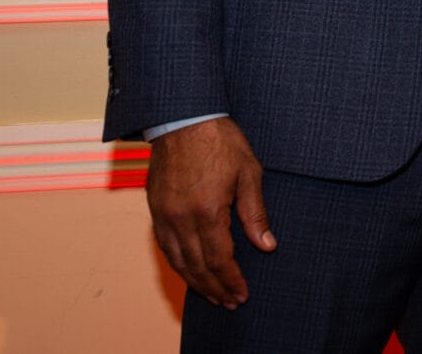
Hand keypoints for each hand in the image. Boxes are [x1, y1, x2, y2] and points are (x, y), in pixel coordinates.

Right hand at [145, 117, 275, 307]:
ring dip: (195, 281)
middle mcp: (181, 218)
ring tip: (212, 294)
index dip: (231, 280)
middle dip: (214, 288)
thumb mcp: (249, 172)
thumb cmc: (221, 141)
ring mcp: (164, 215)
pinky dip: (177, 264)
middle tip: (230, 302)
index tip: (242, 294)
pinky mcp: (155, 208)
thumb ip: (255, 213)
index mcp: (207, 210)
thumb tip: (267, 245)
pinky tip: (189, 270)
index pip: (219, 259)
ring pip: (177, 260)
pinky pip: (164, 246)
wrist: (183, 118)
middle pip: (197, 266)